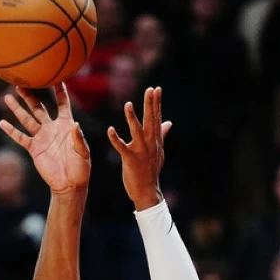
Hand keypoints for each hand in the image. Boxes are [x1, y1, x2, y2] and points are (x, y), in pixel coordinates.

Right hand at [0, 84, 90, 194]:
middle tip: (21, 84)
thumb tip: (75, 125)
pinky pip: (20, 138)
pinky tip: (2, 123)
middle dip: (30, 96)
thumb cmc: (81, 167)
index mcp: (66, 125)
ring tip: (8, 97)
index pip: (63, 103)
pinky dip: (11, 131)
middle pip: (39, 108)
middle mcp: (52, 128)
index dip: (60, 90)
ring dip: (17, 109)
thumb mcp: (83, 152)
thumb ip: (78, 138)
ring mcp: (41, 138)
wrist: (69, 184)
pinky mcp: (33, 149)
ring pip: (27, 119)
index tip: (55, 77)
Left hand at [107, 86, 170, 208]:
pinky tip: (110, 130)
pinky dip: (115, 139)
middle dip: (150, 105)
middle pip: (150, 120)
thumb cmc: (151, 169)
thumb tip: (169, 122)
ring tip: (128, 104)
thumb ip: (162, 134)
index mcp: (155, 140)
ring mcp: (141, 151)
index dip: (156, 103)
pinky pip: (121, 147)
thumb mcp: (158, 151)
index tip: (156, 89)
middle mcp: (150, 143)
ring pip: (137, 131)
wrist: (147, 190)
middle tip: (150, 90)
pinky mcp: (130, 160)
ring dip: (132, 118)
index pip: (156, 118)